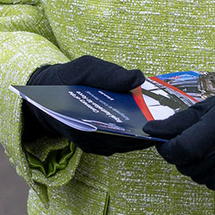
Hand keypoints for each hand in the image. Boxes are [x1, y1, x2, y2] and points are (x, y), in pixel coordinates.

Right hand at [23, 55, 152, 155]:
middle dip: (147, 130)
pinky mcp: (96, 145)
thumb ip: (110, 73)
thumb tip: (139, 78)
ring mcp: (93, 145)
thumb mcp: (85, 68)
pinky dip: (136, 133)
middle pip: (126, 139)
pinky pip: (121, 143)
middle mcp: (89, 139)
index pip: (119, 130)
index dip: (142, 128)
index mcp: (84, 122)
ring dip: (144, 133)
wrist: (44, 96)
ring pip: (126, 143)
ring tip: (165, 119)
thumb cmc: (66, 80)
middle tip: (169, 120)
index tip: (161, 119)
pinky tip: (149, 120)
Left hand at [143, 78, 214, 192]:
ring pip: (197, 177)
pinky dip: (210, 174)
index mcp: (213, 132)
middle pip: (185, 166)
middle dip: (179, 154)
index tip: (165, 139)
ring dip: (194, 165)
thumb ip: (180, 121)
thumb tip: (151, 130)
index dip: (166, 147)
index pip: (178, 151)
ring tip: (205, 147)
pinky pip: (214, 184)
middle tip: (189, 139)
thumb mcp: (209, 106)